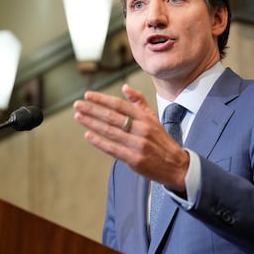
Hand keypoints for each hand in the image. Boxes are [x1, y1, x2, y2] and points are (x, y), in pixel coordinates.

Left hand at [73, 84, 188, 191]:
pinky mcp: (135, 159)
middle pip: (112, 116)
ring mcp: (138, 144)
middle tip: (77, 104)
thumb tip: (125, 87)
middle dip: (93, 109)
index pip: (120, 105)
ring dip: (92, 123)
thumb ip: (139, 102)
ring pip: (111, 131)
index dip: (102, 99)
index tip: (88, 95)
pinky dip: (100, 142)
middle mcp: (142, 129)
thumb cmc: (161, 141)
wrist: (176, 165)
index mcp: (145, 118)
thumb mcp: (153, 118)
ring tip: (79, 116)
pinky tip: (88, 135)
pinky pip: (113, 148)